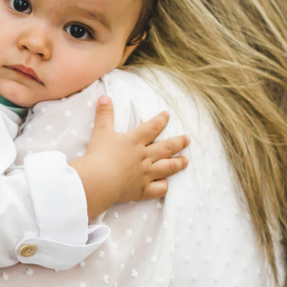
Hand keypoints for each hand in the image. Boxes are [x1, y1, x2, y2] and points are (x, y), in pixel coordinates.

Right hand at [69, 96, 189, 217]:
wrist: (99, 180)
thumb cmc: (99, 155)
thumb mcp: (101, 132)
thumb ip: (104, 114)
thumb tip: (104, 97)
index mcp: (134, 141)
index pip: (152, 128)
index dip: (161, 120)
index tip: (167, 115)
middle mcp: (144, 156)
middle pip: (165, 147)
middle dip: (178, 142)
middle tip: (187, 140)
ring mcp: (145, 174)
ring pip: (167, 167)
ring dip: (178, 163)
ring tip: (186, 161)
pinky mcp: (142, 190)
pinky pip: (159, 189)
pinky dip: (163, 185)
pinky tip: (165, 183)